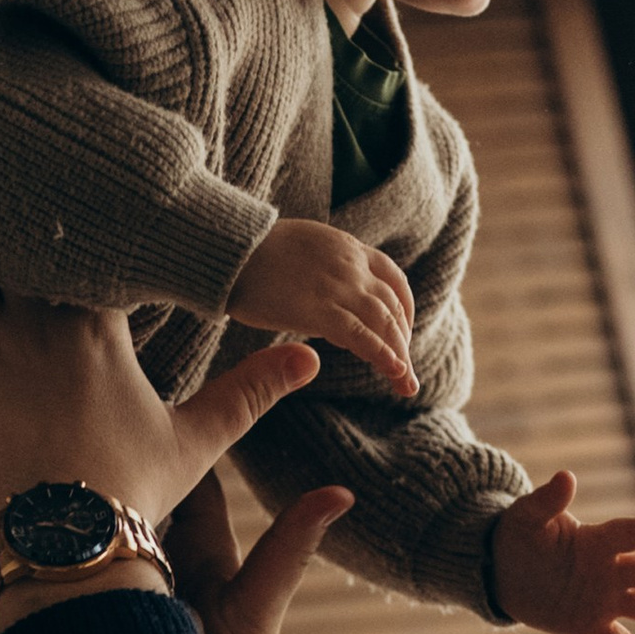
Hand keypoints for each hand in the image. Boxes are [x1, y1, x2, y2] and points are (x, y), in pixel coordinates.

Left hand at [0, 196, 319, 583]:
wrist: (72, 549)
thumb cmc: (133, 496)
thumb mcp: (199, 439)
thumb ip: (252, 391)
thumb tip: (312, 357)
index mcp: (101, 329)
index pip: (95, 250)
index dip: (90, 204)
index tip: (81, 158)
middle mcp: (40, 324)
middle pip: (18, 239)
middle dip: (2, 188)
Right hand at [226, 215, 416, 394]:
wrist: (228, 247)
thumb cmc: (250, 252)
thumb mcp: (300, 248)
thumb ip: (320, 270)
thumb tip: (321, 298)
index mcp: (347, 247)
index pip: (393, 278)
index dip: (404, 309)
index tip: (401, 334)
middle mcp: (350, 264)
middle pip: (394, 305)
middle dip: (403, 341)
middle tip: (406, 373)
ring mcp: (338, 286)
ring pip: (385, 323)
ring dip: (400, 357)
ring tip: (406, 385)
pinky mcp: (320, 309)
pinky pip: (361, 336)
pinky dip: (382, 355)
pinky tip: (394, 372)